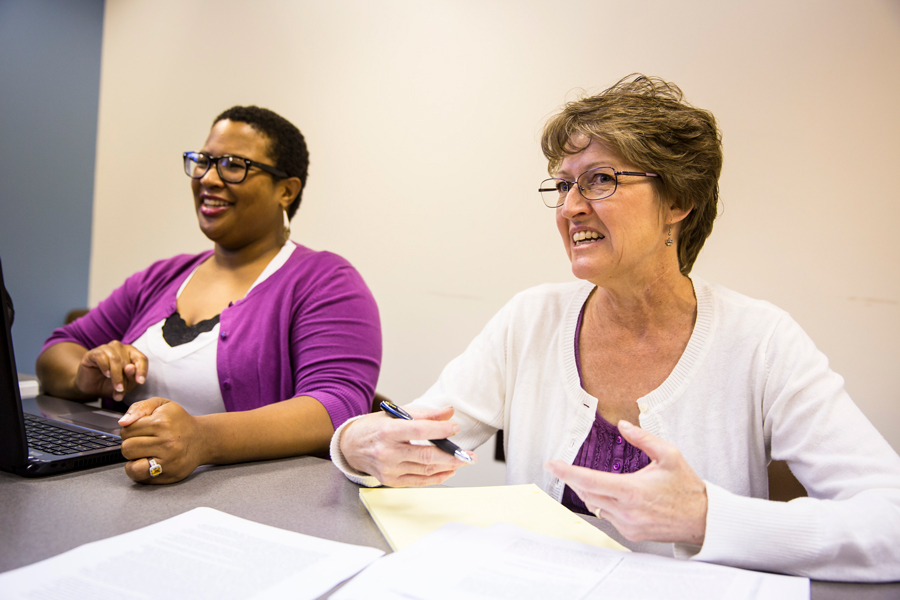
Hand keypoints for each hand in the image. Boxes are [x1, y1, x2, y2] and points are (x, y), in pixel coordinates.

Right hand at [75, 341, 146, 400]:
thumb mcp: (125, 386)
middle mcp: (120, 348)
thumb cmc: (111, 384)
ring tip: (116, 387)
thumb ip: (131, 378)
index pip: (141, 358)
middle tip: (121, 390)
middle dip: (125, 378)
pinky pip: (102, 357)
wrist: (91, 387)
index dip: (142, 370)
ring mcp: (107, 348)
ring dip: (116, 376)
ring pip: (115, 359)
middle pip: (127, 361)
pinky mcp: (94, 352)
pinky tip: (106, 374)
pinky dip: (105, 367)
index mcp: (132, 353)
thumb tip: (132, 368)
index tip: (140, 382)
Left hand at [119, 398, 206, 483]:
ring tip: (145, 453)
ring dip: (134, 459)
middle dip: (131, 444)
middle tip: (144, 441)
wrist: (202, 439)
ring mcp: (169, 461)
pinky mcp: (169, 474)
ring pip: (131, 465)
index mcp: (162, 422)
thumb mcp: (162, 405)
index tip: (142, 429)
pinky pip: (140, 477)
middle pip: (127, 447)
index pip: (127, 430)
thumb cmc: (178, 421)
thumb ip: (139, 408)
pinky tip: (147, 463)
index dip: (131, 429)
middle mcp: (167, 442)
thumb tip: (122, 422)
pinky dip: (138, 471)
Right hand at [340, 406, 476, 486]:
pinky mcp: (390, 481)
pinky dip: (436, 477)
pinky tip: (448, 471)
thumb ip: (424, 414)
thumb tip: (448, 413)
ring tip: (462, 461)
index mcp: (388, 431)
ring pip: (425, 470)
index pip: (419, 431)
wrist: (350, 446)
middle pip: (426, 455)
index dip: (441, 430)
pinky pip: (418, 481)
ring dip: (448, 466)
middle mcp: (387, 452)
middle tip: (469, 454)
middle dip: (452, 455)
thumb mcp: (395, 414)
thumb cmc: (374, 427)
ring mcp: (389, 469)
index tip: (455, 429)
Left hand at [545, 420, 706, 544]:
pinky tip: (616, 496)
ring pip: (596, 505)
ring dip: (591, 492)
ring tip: (594, 479)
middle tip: (562, 467)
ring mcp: (628, 525)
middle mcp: (627, 510)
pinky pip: (608, 516)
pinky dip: (606, 504)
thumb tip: (623, 425)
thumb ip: (643, 438)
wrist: (703, 519)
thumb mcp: (669, 455)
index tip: (552, 464)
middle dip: (573, 480)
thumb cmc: (687, 487)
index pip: (590, 481)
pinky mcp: (631, 533)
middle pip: (587, 494)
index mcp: (632, 490)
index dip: (567, 472)